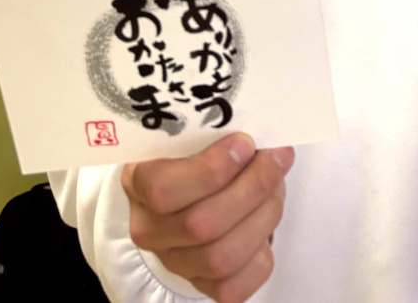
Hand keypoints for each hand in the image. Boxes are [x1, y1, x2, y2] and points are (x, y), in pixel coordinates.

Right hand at [121, 133, 293, 302]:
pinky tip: (266, 219)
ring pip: (222, 257)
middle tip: (277, 157)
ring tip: (277, 184)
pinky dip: (262, 252)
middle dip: (252, 187)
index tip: (245, 143)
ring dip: (263, 215)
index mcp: (140, 185)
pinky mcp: (203, 286)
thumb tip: (261, 129)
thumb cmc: (192, 154)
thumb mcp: (190, 134)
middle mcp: (150, 231)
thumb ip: (215, 132)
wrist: (183, 192)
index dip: (212, 170)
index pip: (164, 190)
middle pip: (202, 225)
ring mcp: (175, 263)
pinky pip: (236, 287)